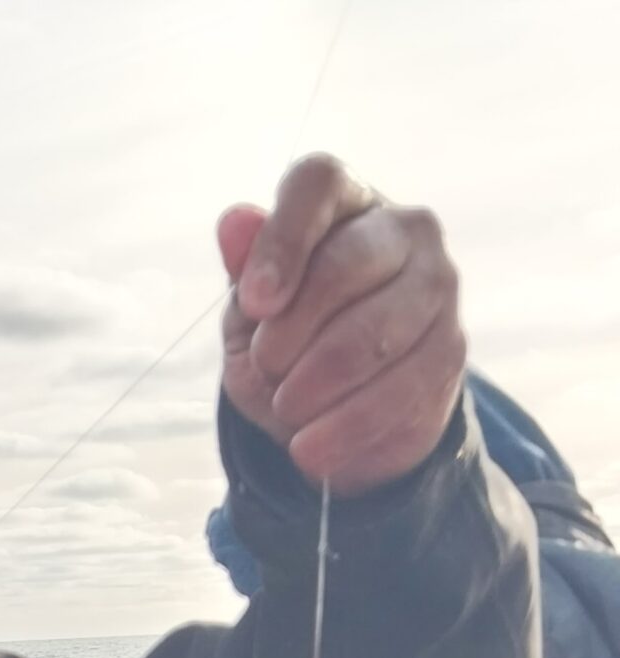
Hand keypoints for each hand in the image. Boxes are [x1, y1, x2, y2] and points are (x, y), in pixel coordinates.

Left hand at [217, 154, 463, 495]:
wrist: (339, 413)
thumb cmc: (288, 343)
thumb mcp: (251, 316)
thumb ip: (245, 272)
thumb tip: (234, 222)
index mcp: (345, 201)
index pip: (318, 183)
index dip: (281, 239)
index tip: (255, 302)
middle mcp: (403, 228)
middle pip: (346, 262)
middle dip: (293, 329)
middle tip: (266, 367)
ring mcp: (437, 285)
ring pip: (376, 332)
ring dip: (317, 384)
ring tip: (286, 410)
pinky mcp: (451, 347)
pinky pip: (400, 389)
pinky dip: (345, 426)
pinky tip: (311, 447)